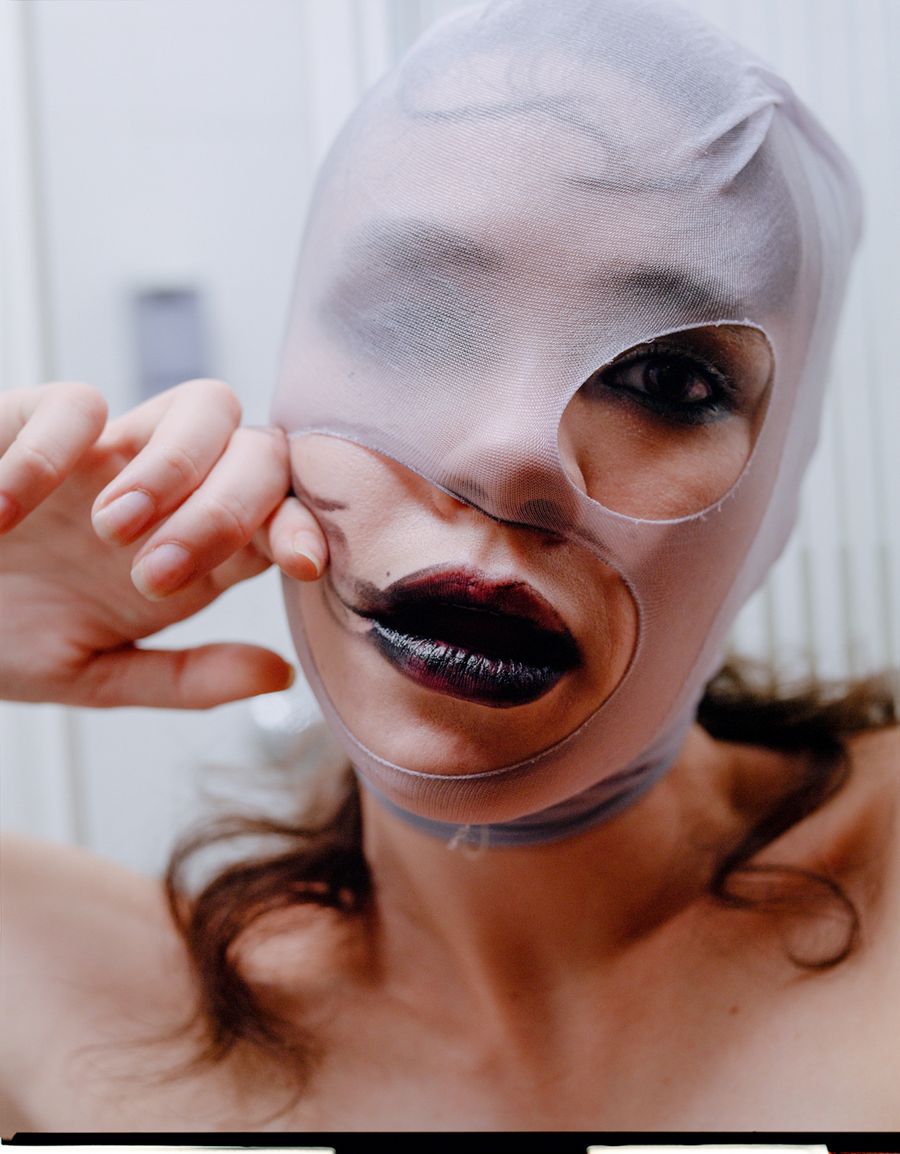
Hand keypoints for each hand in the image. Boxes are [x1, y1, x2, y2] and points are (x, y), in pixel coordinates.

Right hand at [0, 379, 326, 708]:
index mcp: (201, 551)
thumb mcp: (95, 674)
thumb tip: (281, 674)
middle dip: (229, 507)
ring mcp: (115, 452)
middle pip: (258, 452)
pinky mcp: (39, 419)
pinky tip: (8, 515)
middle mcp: (175, 492)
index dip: (305, 526)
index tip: (303, 565)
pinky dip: (52, 454)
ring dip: (173, 468)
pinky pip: (77, 404)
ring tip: (110, 532)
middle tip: (159, 574)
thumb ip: (186, 677)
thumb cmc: (4, 632)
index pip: (282, 516)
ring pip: (203, 406)